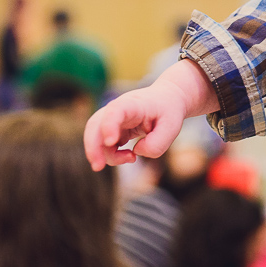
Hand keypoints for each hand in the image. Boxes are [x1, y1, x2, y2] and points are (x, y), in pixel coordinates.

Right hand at [84, 59, 218, 170]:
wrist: (167, 99)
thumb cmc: (168, 111)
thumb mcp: (172, 127)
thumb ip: (157, 144)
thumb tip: (136, 151)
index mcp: (134, 104)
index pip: (116, 110)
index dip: (109, 125)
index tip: (110, 142)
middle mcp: (118, 109)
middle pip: (95, 125)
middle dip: (93, 147)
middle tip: (98, 167)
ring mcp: (113, 119)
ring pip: (96, 137)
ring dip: (106, 155)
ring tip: (131, 158)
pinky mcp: (113, 129)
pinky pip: (103, 144)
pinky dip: (112, 155)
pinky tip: (130, 156)